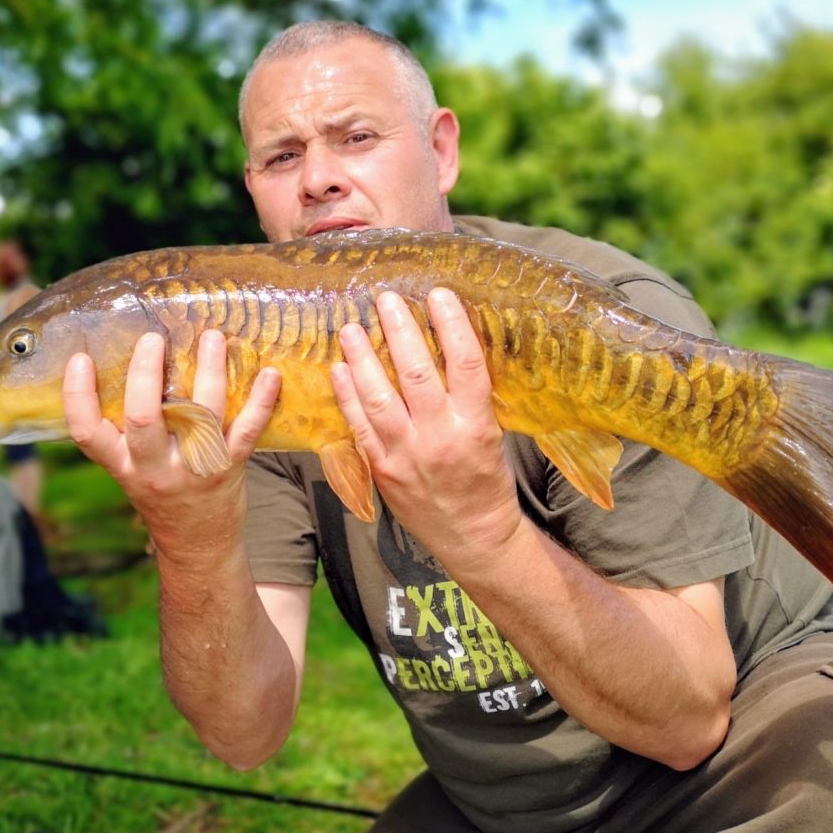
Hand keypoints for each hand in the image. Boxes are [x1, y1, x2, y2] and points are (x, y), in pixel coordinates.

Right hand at [62, 330, 280, 557]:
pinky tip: (270, 374)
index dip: (78, 396)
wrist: (198, 544)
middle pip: (143, 418)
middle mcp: (155, 468)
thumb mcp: (131, 470)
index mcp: (123, 465)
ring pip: (200, 414)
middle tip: (153, 339)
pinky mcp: (230, 467)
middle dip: (145, 374)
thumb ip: (126, 431)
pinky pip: (248, 430)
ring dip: (209, 370)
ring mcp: (194, 467)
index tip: (80, 360)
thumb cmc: (161, 495)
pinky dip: (261, 400)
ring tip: (213, 337)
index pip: (88, 433)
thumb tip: (128, 365)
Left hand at [331, 289, 523, 564]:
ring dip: (363, 358)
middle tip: (385, 298)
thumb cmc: (488, 483)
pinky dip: (347, 396)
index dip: (452, 324)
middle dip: (399, 331)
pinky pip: (359, 427)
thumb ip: (469, 399)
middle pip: (418, 373)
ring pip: (379, 398)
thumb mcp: (493, 436)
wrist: (474, 538)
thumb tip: (448, 348)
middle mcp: (441, 438)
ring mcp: (407, 456)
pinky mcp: (382, 470)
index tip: (439, 294)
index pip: (466, 364)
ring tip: (352, 327)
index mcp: (477, 427)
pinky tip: (339, 369)